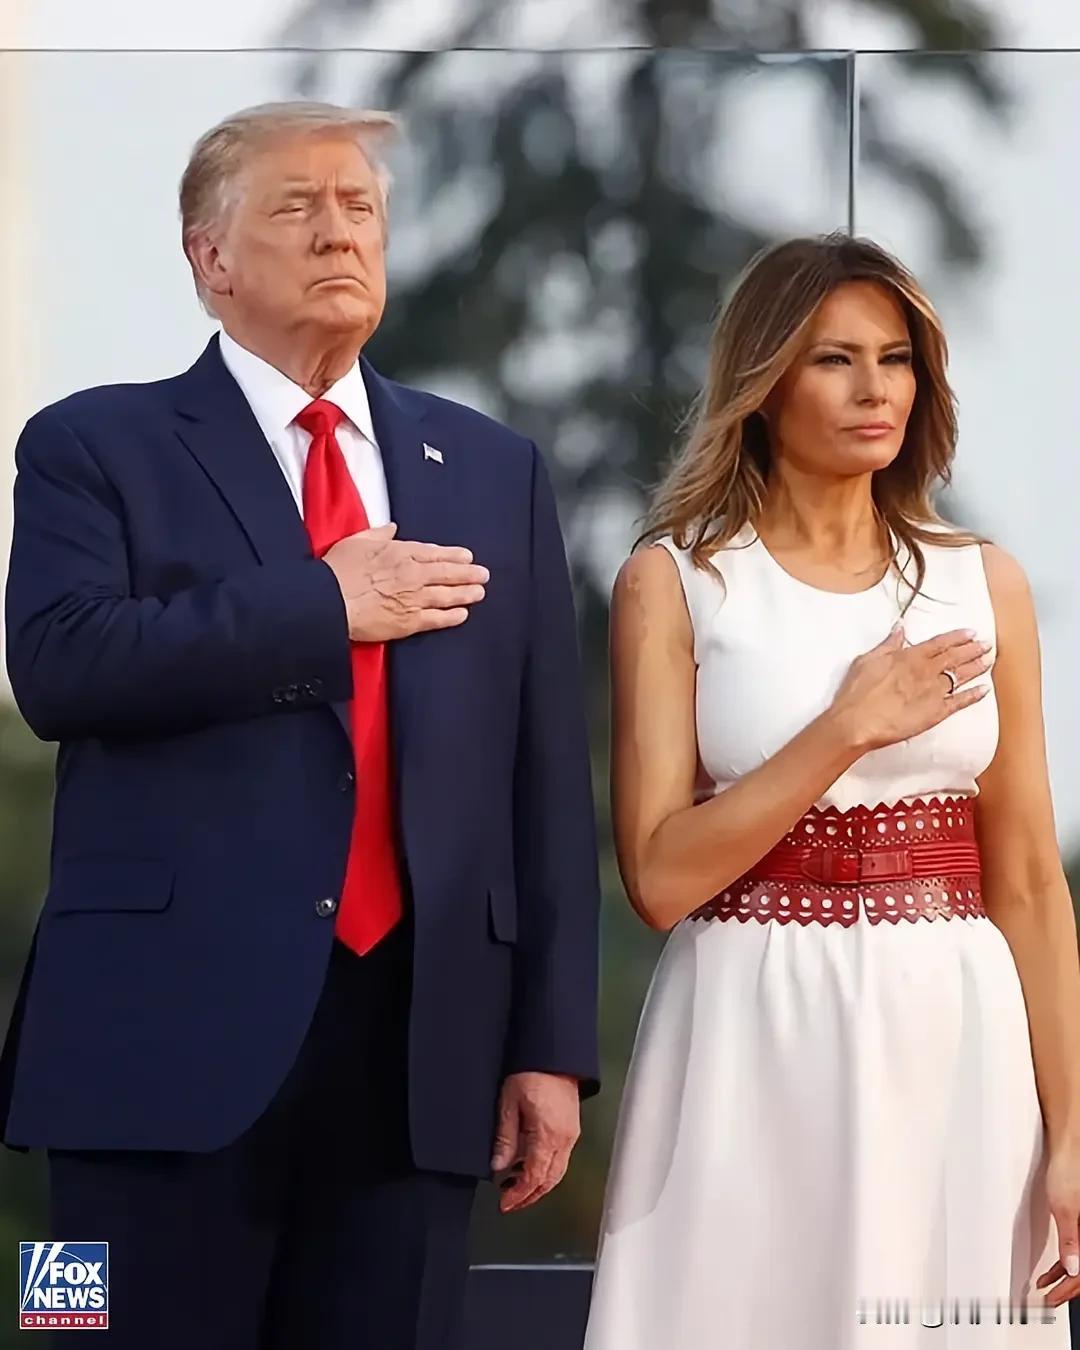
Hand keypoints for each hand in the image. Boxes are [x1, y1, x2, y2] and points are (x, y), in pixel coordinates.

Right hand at [322, 523, 488, 641]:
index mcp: (400, 552)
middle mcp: (412, 574)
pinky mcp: (408, 622)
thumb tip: (391, 528)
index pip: (434, 553)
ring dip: (466, 594)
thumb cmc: (337, 571)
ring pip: (447, 595)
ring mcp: (413, 598)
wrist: (329, 601)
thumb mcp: (356, 541)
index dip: (453, 555)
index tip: (467, 556)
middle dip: (468, 574)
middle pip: (447, 573)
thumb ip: (377, 534)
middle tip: (483, 575)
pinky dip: (452, 616)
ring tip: (480, 593)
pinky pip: (436, 619)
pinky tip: (463, 615)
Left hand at [490, 1072, 580, 1213]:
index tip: (505, 1204)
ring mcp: (571, 1134)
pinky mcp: (572, 1127)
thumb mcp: (509, 1103)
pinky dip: (545, 1169)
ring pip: (557, 1171)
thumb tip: (498, 1165)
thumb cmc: (532, 1070)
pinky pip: (561, 1158)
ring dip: (538, 1184)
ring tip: (516, 1186)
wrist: (553, 1052)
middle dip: (529, 1196)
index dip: (519, 1195)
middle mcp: (564, 1139)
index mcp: (549, 1135)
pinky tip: (529, 1165)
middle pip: (549, 1180)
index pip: (534, 1177)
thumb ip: (505, 1137)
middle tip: (510, 1203)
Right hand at [828, 625, 991, 753]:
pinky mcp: (937, 712)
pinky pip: (960, 702)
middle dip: (973, 649)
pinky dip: (974, 695)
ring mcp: (934, 692)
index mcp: (910, 657)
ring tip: (988, 661)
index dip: (957, 637)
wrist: (858, 721)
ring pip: (961, 676)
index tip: (971, 633)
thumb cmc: (858, 692)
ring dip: (977, 667)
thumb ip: (888, 644)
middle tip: (987, 644)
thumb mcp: (868, 659)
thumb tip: (899, 629)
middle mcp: (927, 671)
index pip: (940, 643)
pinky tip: (984, 690)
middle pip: (955, 657)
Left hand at [1034, 1146, 1079, 1306]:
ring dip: (1064, 1279)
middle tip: (1047, 1300)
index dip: (1068, 1291)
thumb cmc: (1069, 1172)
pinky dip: (1064, 1265)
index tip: (1051, 1300)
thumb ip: (1070, 1241)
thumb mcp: (1065, 1209)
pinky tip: (1050, 1271)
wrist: (1068, 1150)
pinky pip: (1077, 1253)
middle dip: (1067, 1290)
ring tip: (1045, 1288)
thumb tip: (1072, 1269)